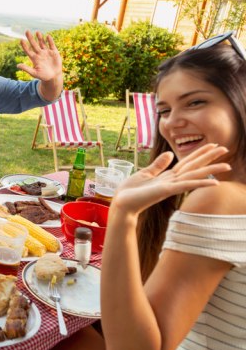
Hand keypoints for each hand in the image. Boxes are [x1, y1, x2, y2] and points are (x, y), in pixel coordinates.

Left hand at [17, 31, 62, 81]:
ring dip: (40, 38)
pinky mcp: (54, 52)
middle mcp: (39, 53)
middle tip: (26, 31)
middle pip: (34, 44)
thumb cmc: (43, 76)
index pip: (28, 50)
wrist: (54, 77)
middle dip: (30, 38)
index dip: (24, 45)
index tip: (21, 40)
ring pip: (42, 43)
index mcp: (34, 58)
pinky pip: (51, 45)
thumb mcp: (34, 73)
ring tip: (37, 32)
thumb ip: (26, 69)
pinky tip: (47, 36)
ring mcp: (47, 52)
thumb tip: (17, 65)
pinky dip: (50, 41)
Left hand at [112, 144, 230, 215]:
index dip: (199, 153)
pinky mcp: (166, 191)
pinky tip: (214, 182)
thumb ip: (158, 165)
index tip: (212, 145)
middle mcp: (172, 181)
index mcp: (167, 176)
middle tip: (225, 148)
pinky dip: (200, 183)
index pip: (187, 162)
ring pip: (194, 175)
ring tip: (227, 166)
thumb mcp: (145, 173)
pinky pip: (186, 185)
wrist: (122, 204)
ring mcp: (170, 186)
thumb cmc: (131, 191)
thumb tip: (170, 154)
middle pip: (194, 166)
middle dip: (209, 157)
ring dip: (210, 170)